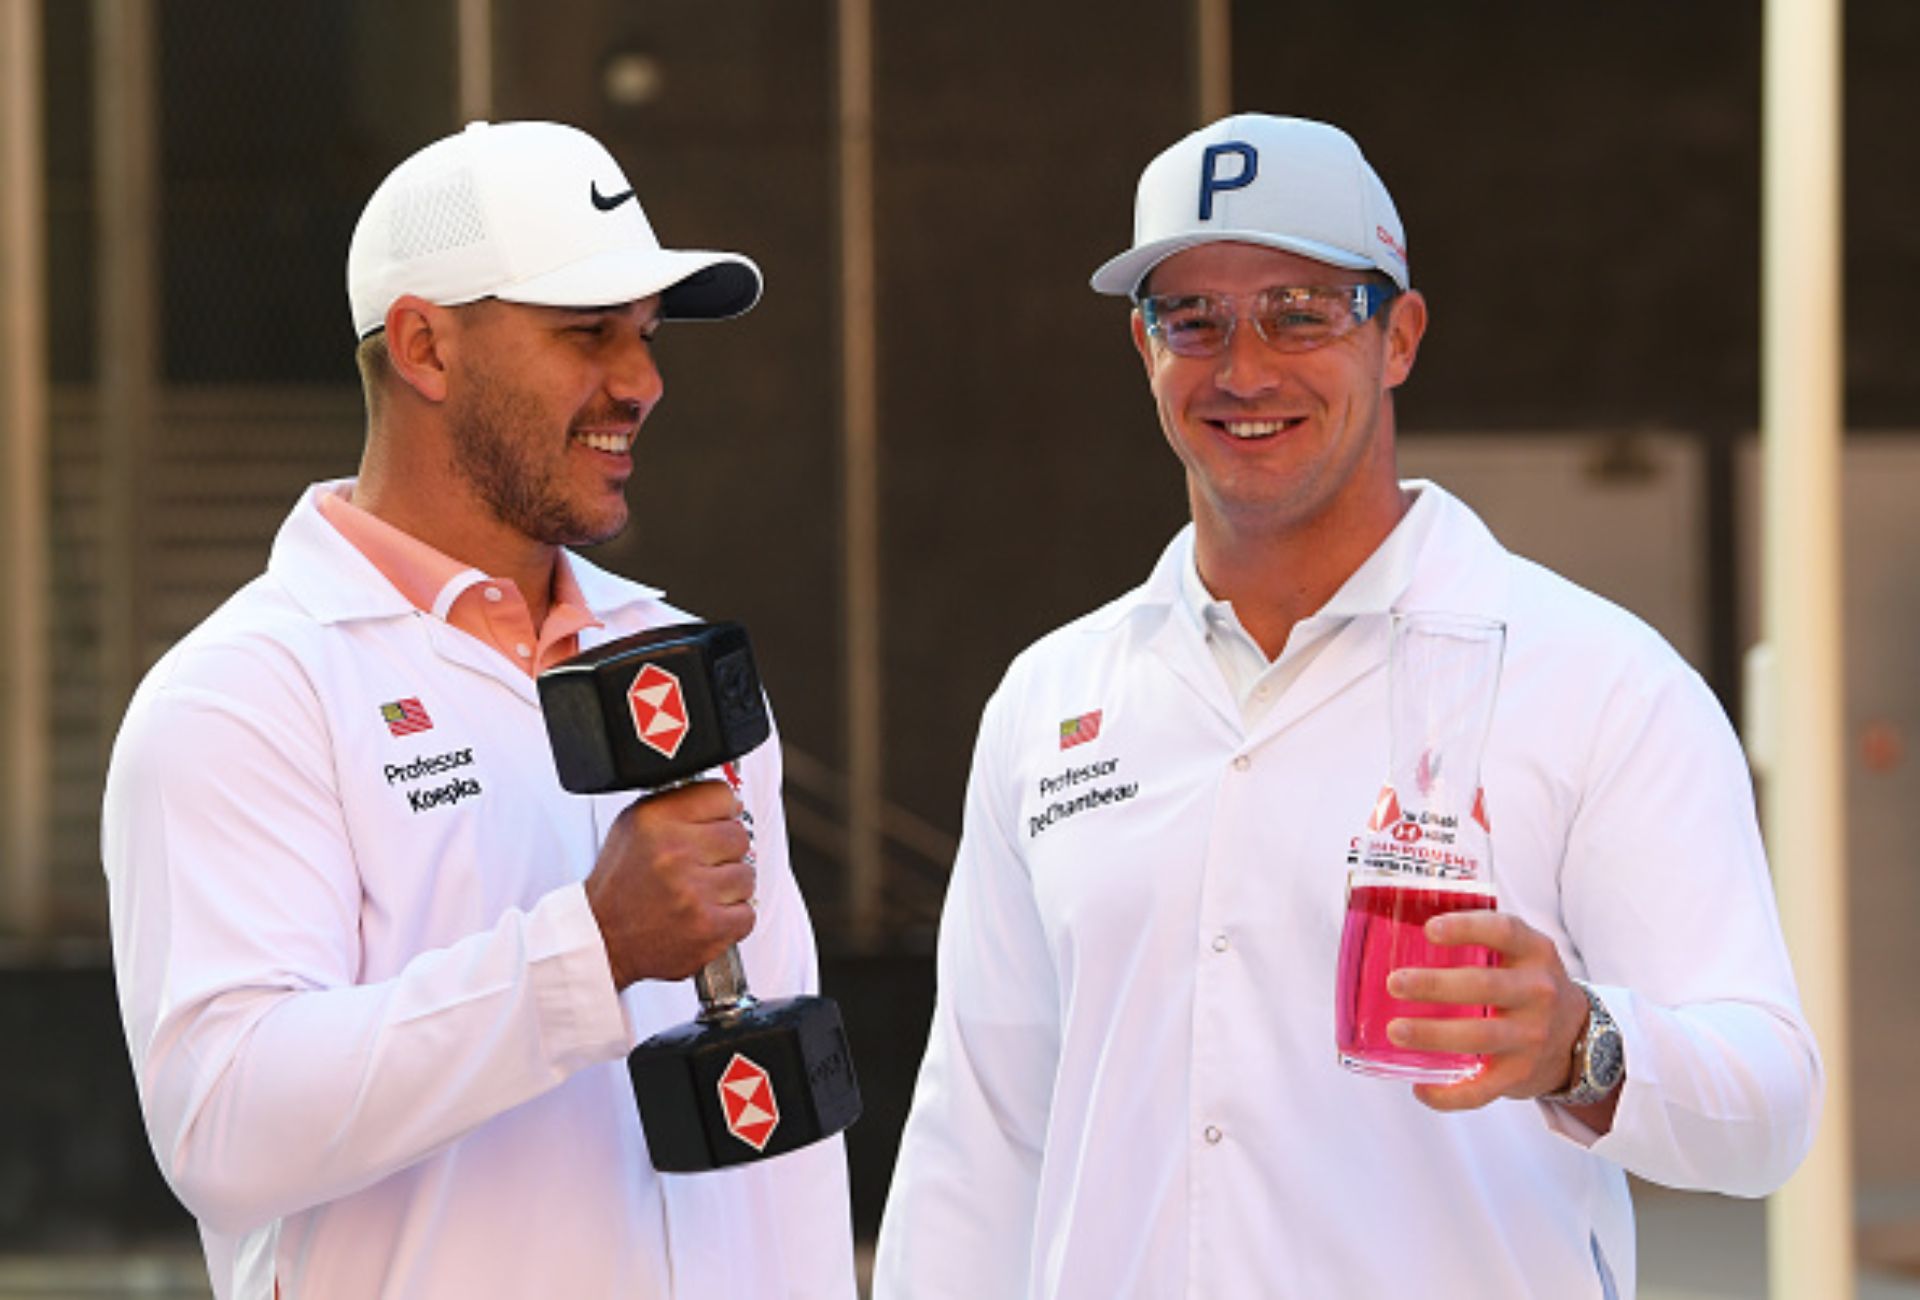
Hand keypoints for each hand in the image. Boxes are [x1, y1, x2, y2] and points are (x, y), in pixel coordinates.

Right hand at [584, 780, 756, 988]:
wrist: (602, 940)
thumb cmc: (619, 887)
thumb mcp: (632, 827)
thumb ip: (677, 806)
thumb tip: (729, 802)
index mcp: (654, 821)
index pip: (721, 795)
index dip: (722, 812)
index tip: (714, 824)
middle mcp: (674, 853)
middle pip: (739, 835)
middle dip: (723, 852)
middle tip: (699, 867)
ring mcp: (694, 892)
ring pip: (746, 875)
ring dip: (727, 888)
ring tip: (697, 894)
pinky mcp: (709, 927)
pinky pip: (747, 913)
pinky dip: (731, 918)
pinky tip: (703, 915)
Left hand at [1383, 910, 1592, 1113]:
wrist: (1579, 1038)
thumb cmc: (1526, 986)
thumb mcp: (1520, 953)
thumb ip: (1478, 938)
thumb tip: (1398, 925)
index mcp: (1534, 953)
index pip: (1504, 932)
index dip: (1467, 927)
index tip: (1429, 929)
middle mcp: (1538, 992)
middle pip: (1485, 986)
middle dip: (1436, 985)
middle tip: (1395, 983)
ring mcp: (1532, 1036)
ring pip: (1481, 1037)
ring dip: (1434, 1034)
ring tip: (1396, 1030)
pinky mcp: (1521, 1075)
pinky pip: (1482, 1089)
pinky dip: (1449, 1094)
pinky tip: (1420, 1087)